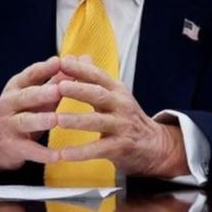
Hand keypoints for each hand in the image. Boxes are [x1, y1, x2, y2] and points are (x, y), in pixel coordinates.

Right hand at [0, 57, 62, 169]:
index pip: (30, 74)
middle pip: (26, 96)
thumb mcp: (40, 92)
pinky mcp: (14, 146)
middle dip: (41, 93)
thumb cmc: (28, 109)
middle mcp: (10, 103)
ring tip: (55, 119)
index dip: (44, 68)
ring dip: (40, 120)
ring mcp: (10, 125)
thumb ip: (59, 77)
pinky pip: (29, 150)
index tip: (59, 61)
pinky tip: (58, 156)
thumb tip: (82, 58)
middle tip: (58, 90)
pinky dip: (44, 153)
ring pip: (25, 121)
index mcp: (18, 86)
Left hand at [54, 56, 189, 177]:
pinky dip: (80, 152)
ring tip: (57, 119)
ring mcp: (122, 126)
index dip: (80, 69)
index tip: (61, 62)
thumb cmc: (126, 117)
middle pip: (99, 95)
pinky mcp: (120, 147)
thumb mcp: (114, 95)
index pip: (98, 76)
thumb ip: (95, 79)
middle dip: (79, 90)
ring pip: (98, 122)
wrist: (154, 144)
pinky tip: (63, 154)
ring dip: (77, 121)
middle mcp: (121, 105)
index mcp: (117, 90)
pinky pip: (98, 149)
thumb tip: (79, 56)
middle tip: (59, 86)